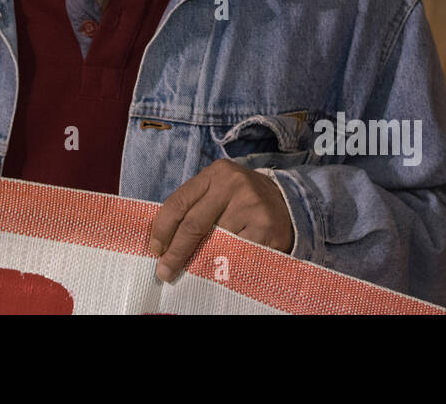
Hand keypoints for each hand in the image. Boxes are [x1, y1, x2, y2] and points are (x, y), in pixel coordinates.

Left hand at [148, 160, 292, 282]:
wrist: (290, 202)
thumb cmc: (244, 201)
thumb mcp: (220, 191)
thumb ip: (196, 207)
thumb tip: (165, 243)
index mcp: (216, 173)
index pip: (179, 202)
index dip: (163, 228)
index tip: (155, 249)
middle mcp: (233, 185)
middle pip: (193, 224)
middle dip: (176, 252)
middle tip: (165, 271)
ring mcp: (252, 206)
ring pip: (215, 243)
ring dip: (202, 261)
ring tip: (196, 272)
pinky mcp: (267, 229)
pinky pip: (237, 254)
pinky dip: (226, 266)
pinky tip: (221, 271)